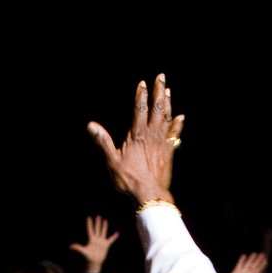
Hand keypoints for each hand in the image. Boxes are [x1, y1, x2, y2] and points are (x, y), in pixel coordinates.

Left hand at [69, 215, 120, 269]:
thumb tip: (71, 246)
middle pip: (97, 229)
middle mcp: (96, 239)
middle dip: (97, 222)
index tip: (89, 218)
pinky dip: (114, 237)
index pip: (90, 229)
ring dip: (104, 226)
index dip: (89, 224)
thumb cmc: (88, 257)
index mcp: (91, 239)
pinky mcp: (106, 245)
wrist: (95, 261)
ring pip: (103, 232)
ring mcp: (101, 241)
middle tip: (98, 216)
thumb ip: (78, 247)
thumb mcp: (83, 251)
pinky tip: (117, 233)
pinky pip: (111, 239)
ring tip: (105, 220)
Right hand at [86, 73, 183, 203]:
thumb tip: (91, 125)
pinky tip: (180, 117)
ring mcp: (162, 143)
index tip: (143, 83)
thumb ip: (103, 141)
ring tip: (168, 91)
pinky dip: (177, 125)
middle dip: (159, 91)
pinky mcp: (169, 152)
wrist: (150, 195)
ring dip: (168, 104)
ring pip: (166, 118)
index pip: (139, 109)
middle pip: (157, 109)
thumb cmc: (129, 180)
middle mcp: (151, 135)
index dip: (141, 95)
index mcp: (137, 135)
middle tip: (161, 77)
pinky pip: (175, 135)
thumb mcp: (112, 161)